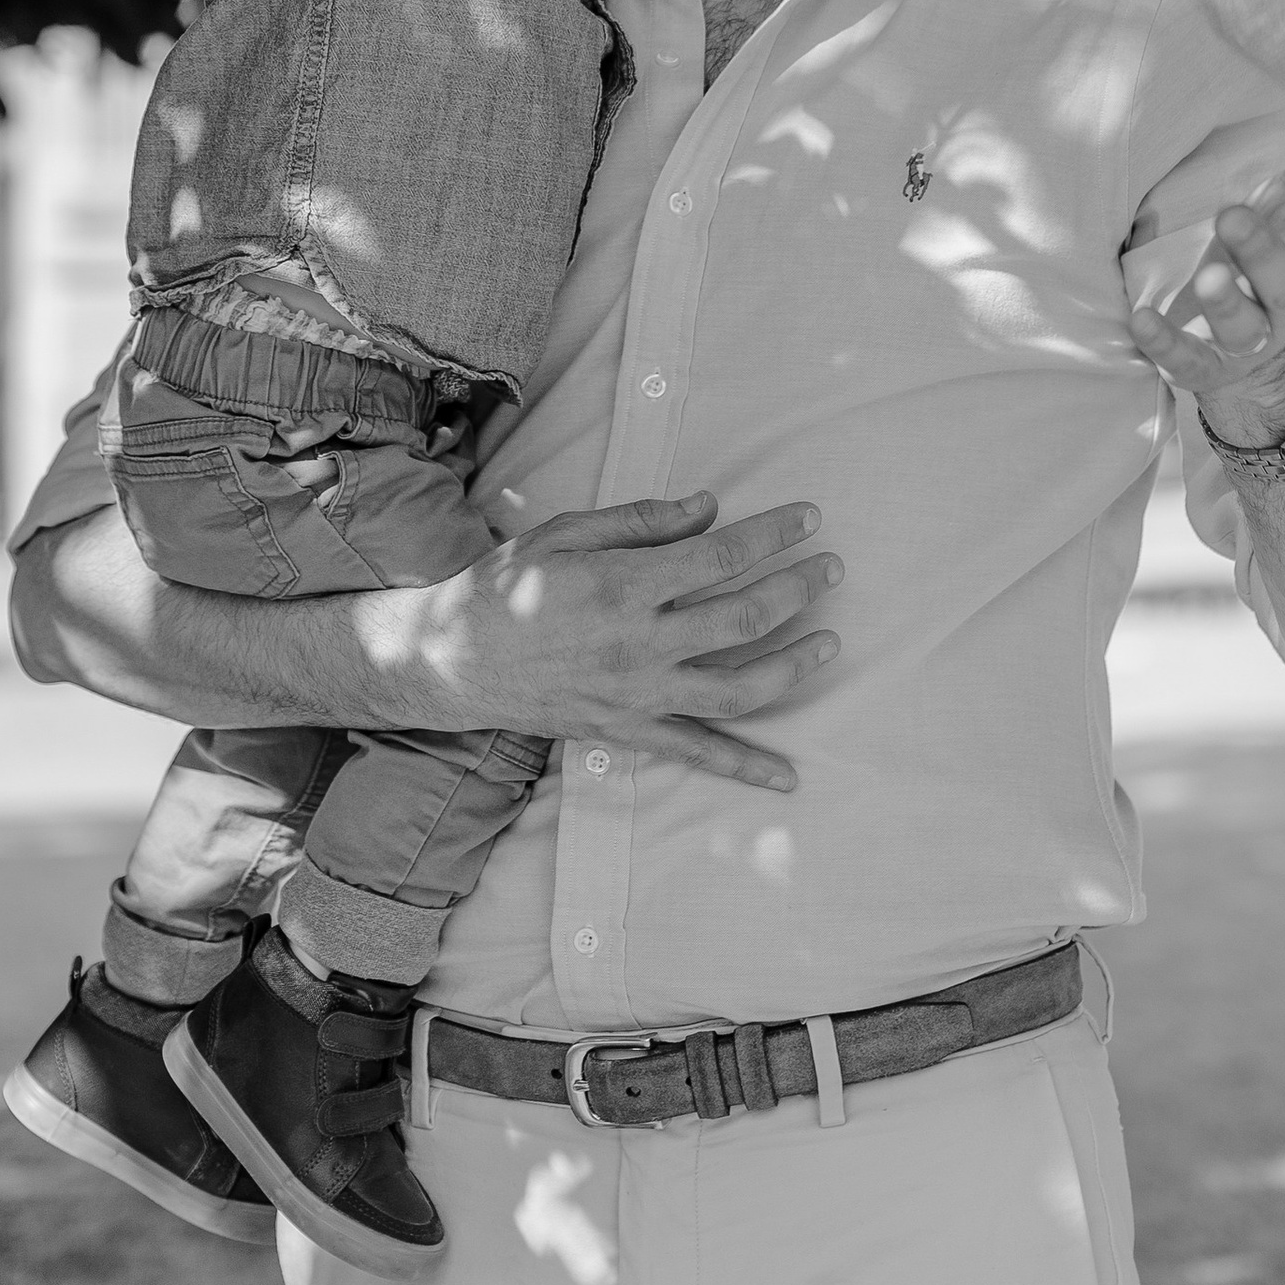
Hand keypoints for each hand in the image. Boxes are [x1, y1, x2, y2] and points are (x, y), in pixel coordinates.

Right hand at [369, 492, 844, 791]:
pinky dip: (744, 767)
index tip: (808, 516)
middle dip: (797, 589)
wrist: (452, 659)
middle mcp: (642, 644)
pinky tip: (787, 776)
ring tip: (830, 644)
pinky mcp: (628, 732)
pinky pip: (696, 754)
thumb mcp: (568, 531)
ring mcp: (638, 695)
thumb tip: (709, 508)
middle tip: (832, 567)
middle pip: (742, 618)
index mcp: (627, 585)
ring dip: (792, 667)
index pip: (722, 556)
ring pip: (736, 689)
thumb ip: (643, 521)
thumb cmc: (507, 584)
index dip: (773, 534)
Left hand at [1125, 105, 1284, 452]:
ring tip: (1206, 275)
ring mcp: (1247, 340)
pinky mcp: (1205, 366)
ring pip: (1244, 329)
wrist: (1249, 332)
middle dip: (1262, 254)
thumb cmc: (1280, 238)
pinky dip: (1166, 346)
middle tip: (1231, 215)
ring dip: (1225, 304)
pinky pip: (1188, 363)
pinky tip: (1141, 320)